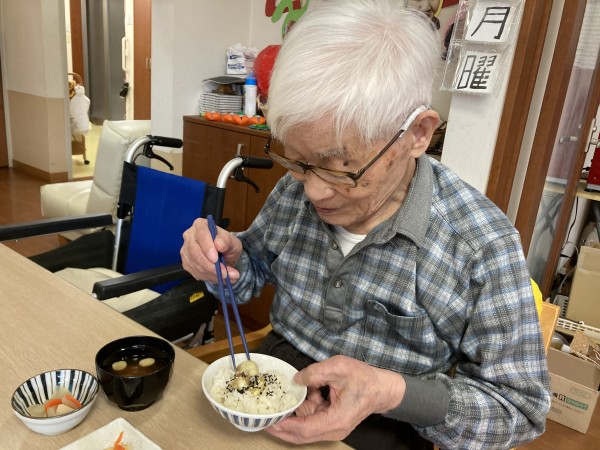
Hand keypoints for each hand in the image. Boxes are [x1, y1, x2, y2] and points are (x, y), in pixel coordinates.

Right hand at [180, 218, 242, 282]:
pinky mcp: (186, 263)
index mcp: (200, 225)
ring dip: (212, 273)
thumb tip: (218, 244)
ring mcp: (186, 251)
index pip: (201, 235)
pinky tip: (218, 276)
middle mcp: (189, 236)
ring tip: (227, 276)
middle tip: (225, 273)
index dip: (207, 247)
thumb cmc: (227, 245)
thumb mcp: (233, 241)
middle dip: (210, 265)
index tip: (215, 259)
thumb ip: (227, 241)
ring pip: (196, 265)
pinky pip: (196, 273)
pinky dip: (209, 277)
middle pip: (195, 252)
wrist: (224, 255)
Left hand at [266, 355, 405, 443]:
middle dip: (282, 427)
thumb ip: (315, 372)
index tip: (268, 421)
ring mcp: (333, 428)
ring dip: (297, 411)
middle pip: (301, 434)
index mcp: (335, 420)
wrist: (383, 388)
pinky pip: (312, 418)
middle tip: (264, 418)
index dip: (284, 426)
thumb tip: (296, 380)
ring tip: (292, 396)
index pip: (303, 429)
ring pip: (305, 426)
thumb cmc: (364, 378)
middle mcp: (333, 429)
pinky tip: (308, 391)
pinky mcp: (332, 422)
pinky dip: (306, 406)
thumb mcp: (339, 367)